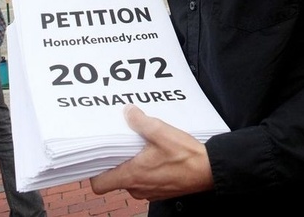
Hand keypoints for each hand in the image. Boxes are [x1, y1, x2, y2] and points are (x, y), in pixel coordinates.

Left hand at [90, 104, 213, 200]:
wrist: (209, 170)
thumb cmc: (186, 155)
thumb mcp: (161, 131)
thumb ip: (140, 121)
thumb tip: (127, 112)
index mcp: (133, 175)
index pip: (99, 184)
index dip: (94, 171)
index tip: (97, 154)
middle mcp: (138, 187)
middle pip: (114, 178)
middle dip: (115, 160)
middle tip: (119, 141)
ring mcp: (149, 191)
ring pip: (129, 178)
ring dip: (131, 162)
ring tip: (138, 143)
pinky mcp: (159, 190)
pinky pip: (143, 179)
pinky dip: (143, 167)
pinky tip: (152, 152)